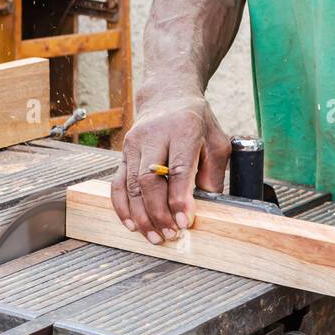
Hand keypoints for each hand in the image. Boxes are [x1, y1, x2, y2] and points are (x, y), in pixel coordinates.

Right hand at [111, 93, 230, 243]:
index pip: (178, 169)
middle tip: (170, 235)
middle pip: (149, 181)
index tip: (184, 223)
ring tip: (154, 237)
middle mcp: (154, 134)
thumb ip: (212, 174)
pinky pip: (118, 185)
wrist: (167, 96)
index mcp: (183, 129)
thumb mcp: (216, 142)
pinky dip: (123, 208)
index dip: (179, 200)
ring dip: (142, 216)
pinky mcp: (122, 154)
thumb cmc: (196, 122)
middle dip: (159, 213)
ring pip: (132, 186)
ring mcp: (134, 144)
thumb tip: (204, 208)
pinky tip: (132, 225)